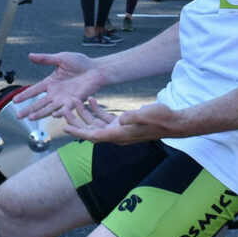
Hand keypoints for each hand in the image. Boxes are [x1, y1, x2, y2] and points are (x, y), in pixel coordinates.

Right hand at [14, 51, 104, 119]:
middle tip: (18, 115)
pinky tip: (53, 115)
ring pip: (49, 108)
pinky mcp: (75, 102)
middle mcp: (56, 93)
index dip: (25, 95)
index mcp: (51, 82)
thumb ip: (45, 59)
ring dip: (40, 113)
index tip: (14, 101)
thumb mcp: (61, 58)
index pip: (35, 90)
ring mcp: (64, 99)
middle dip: (28, 109)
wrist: (96, 69)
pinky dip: (60, 112)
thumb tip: (30, 55)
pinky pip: (66, 109)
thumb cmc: (80, 63)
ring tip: (31, 118)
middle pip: (39, 103)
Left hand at [64, 98, 180, 145]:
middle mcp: (116, 134)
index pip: (93, 136)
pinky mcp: (124, 124)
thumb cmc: (160, 118)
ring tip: (75, 101)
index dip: (78, 132)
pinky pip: (105, 119)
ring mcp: (120, 129)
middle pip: (90, 130)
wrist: (173, 122)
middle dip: (77, 120)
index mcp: (119, 134)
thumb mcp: (145, 115)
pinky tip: (92, 100)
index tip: (64, 128)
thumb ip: (131, 117)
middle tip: (65, 108)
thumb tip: (120, 119)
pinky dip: (97, 110)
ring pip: (96, 124)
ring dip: (85, 114)